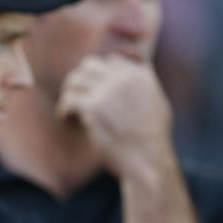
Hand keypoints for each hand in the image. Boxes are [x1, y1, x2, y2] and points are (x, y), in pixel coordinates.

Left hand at [56, 55, 174, 181]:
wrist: (148, 161)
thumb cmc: (151, 141)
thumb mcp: (157, 104)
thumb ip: (144, 85)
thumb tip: (138, 66)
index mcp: (140, 75)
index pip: (111, 61)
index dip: (99, 76)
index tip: (94, 94)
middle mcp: (124, 78)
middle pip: (89, 65)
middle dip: (80, 81)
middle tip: (77, 100)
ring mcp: (108, 91)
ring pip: (75, 80)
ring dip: (70, 95)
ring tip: (71, 112)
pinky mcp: (94, 108)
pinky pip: (69, 99)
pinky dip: (64, 110)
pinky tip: (67, 120)